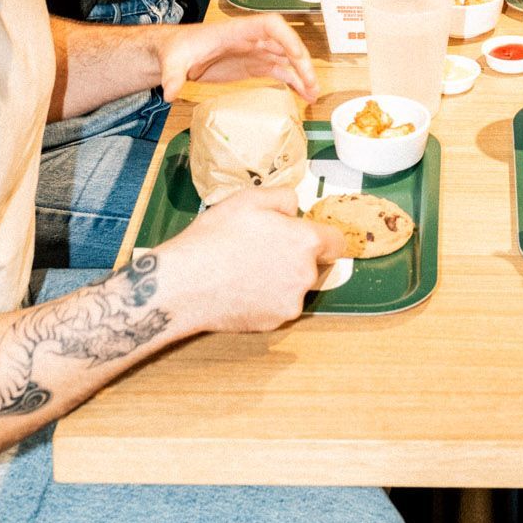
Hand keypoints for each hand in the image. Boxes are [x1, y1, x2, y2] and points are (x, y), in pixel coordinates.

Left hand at [154, 14, 317, 105]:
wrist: (175, 54)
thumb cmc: (176, 49)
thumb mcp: (173, 61)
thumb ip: (173, 74)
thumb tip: (170, 93)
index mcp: (237, 31)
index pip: (270, 25)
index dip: (287, 37)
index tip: (297, 54)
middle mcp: (252, 39)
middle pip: (286, 44)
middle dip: (301, 62)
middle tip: (311, 83)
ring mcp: (255, 52)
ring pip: (287, 59)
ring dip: (302, 75)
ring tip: (313, 95)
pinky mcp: (253, 65)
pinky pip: (280, 71)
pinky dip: (293, 81)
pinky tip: (303, 95)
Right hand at [165, 186, 345, 332]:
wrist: (185, 283)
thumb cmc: (216, 237)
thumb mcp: (250, 199)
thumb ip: (284, 199)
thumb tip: (294, 210)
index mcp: (305, 242)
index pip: (337, 242)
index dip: (324, 237)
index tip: (307, 236)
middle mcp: (305, 275)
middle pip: (313, 265)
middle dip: (295, 256)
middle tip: (262, 247)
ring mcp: (290, 303)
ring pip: (294, 286)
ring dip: (280, 278)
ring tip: (246, 268)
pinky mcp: (272, 323)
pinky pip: (277, 306)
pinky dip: (265, 298)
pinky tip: (240, 288)